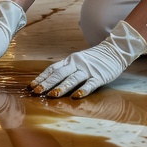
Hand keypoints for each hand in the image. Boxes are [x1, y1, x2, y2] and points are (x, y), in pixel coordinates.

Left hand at [29, 21, 146, 98]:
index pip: (52, 69)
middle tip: (36, 92)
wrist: (115, 50)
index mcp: (70, 60)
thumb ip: (67, 69)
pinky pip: (90, 84)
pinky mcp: (99, 76)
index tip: (31, 86)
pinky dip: (83, 90)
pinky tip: (76, 97)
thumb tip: (50, 80)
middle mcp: (76, 64)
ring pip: (72, 79)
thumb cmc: (94, 58)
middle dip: (47, 83)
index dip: (42, 78)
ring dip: (61, 87)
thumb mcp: (78, 61)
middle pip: (59, 74)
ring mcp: (88, 70)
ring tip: (52, 95)